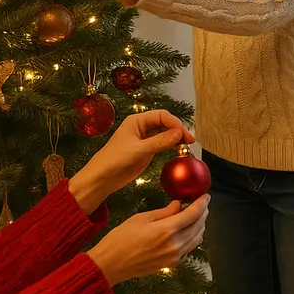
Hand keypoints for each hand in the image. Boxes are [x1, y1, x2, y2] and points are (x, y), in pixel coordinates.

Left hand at [70, 110, 194, 211]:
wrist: (102, 177)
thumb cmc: (115, 160)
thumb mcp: (140, 150)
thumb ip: (160, 141)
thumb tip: (180, 133)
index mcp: (137, 121)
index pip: (161, 116)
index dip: (175, 123)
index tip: (184, 134)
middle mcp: (141, 127)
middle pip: (165, 123)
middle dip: (178, 130)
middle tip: (190, 141)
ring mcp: (144, 138)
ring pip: (165, 133)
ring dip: (176, 137)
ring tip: (187, 145)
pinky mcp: (146, 150)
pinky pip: (162, 143)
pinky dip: (171, 145)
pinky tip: (178, 149)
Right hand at [88, 195, 209, 285]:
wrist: (110, 265)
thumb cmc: (121, 239)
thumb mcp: (141, 218)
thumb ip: (164, 212)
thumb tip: (179, 205)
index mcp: (167, 230)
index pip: (193, 214)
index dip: (202, 203)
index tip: (206, 196)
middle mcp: (175, 245)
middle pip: (198, 226)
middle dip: (203, 213)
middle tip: (201, 203)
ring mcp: (174, 257)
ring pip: (196, 238)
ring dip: (199, 225)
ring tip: (194, 215)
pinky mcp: (171, 264)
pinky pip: (188, 248)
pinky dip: (192, 237)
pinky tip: (185, 230)